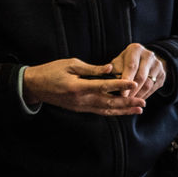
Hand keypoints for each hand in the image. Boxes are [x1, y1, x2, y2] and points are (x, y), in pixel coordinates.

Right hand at [22, 58, 146, 115]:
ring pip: (106, 110)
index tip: (133, 84)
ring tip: (138, 109)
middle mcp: (80, 100)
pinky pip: (99, 112)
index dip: (119, 86)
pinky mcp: (80, 109)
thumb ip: (91, 69)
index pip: (103, 87)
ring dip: (123, 111)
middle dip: (127, 103)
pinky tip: (124, 111)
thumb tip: (110, 68)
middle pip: (108, 103)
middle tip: (143, 103)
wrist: (34, 86)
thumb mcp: (70, 64)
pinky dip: (113, 112)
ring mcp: (80, 106)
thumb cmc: (51, 71)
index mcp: (77, 87)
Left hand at [108, 43, 167, 100]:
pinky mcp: (162, 74)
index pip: (132, 66)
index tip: (122, 93)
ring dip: (139, 95)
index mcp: (136, 49)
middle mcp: (149, 55)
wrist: (143, 60)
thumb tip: (109, 82)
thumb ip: (112, 71)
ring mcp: (158, 65)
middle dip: (133, 90)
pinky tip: (137, 100)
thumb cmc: (125, 62)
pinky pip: (153, 88)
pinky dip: (145, 96)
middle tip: (125, 101)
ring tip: (130, 102)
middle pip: (141, 76)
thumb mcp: (117, 63)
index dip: (126, 80)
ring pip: (148, 84)